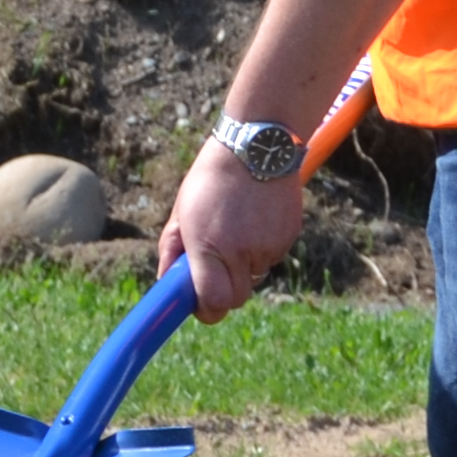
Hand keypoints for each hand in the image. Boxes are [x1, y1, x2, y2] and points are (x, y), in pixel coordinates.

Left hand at [158, 140, 304, 321]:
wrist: (255, 147)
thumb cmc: (209, 180)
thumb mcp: (180, 214)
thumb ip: (172, 253)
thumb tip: (168, 284)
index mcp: (209, 248)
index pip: (213, 304)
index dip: (205, 309)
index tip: (197, 302)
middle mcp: (241, 253)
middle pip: (235, 298)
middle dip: (222, 290)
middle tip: (213, 265)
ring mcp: (268, 247)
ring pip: (254, 276)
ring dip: (242, 265)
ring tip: (234, 228)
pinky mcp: (288, 238)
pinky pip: (271, 257)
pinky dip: (260, 248)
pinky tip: (253, 219)